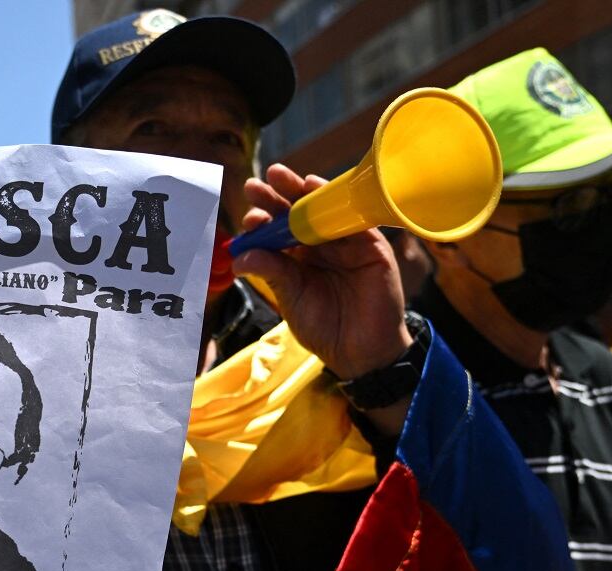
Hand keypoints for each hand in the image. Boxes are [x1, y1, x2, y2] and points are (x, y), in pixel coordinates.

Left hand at [234, 163, 410, 378]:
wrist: (361, 352)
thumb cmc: (324, 327)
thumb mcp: (291, 298)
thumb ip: (271, 272)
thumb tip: (240, 255)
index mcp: (299, 257)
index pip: (277, 230)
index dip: (262, 219)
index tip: (247, 217)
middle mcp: (321, 244)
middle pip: (296, 212)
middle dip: (275, 196)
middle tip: (255, 186)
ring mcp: (346, 242)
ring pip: (322, 208)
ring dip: (300, 190)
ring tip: (278, 177)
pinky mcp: (371, 245)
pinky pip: (354, 217)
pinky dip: (336, 200)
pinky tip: (316, 187)